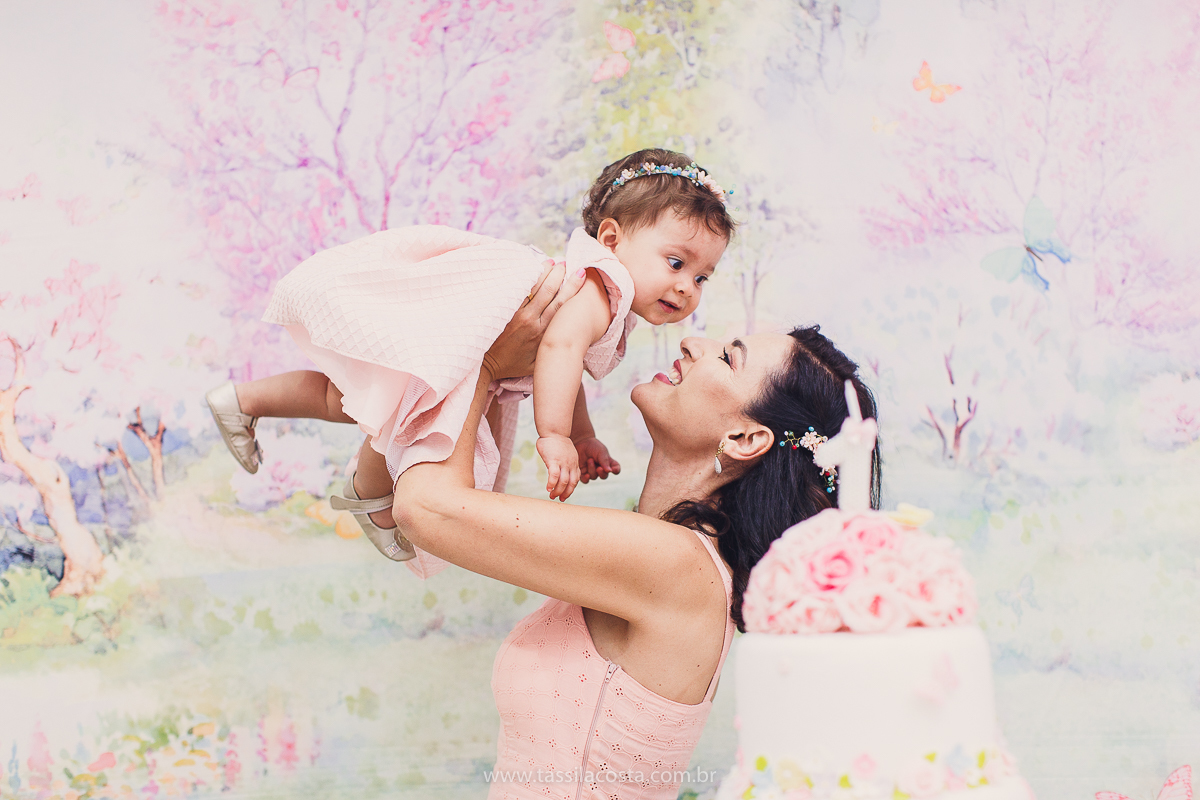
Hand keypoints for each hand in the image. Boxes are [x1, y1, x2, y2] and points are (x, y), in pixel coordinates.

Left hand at [483, 259, 585, 379]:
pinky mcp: (504, 309)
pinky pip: (517, 290)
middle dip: (558, 274)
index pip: (560, 304)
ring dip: (543, 272)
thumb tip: (567, 340)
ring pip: (533, 287)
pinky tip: (530, 269)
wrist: (485, 364)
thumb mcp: (537, 364)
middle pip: (548, 291)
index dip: (572, 287)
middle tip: (564, 263)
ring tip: (550, 262)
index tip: (580, 273)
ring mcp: (516, 313)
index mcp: (542, 332)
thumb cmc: (512, 365)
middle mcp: (530, 319)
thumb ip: (551, 350)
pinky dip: (525, 278)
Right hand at [537, 434, 580, 501]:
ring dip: (558, 491)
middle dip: (566, 493)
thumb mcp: (565, 453)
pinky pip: (554, 475)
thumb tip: (556, 468)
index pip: (576, 479)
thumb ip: (563, 462)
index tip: (564, 495)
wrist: (554, 430)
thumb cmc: (557, 441)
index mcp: (574, 463)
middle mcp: (571, 464)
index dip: (571, 489)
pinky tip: (548, 488)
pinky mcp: (554, 460)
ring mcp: (563, 463)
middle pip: (571, 483)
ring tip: (552, 496)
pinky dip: (552, 483)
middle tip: (559, 499)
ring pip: (563, 481)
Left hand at [573, 436, 620, 483]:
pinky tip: (586, 475)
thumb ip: (605, 461)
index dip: (616, 471)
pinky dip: (586, 479)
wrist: (581, 442)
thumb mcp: (601, 451)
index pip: (616, 469)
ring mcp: (591, 471)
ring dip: (592, 470)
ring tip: (589, 460)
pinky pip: (585, 480)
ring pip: (594, 477)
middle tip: (599, 468)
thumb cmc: (593, 446)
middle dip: (602, 473)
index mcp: (608, 462)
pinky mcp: (582, 472)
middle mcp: (601, 468)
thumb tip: (609, 471)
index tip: (614, 470)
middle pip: (604, 476)